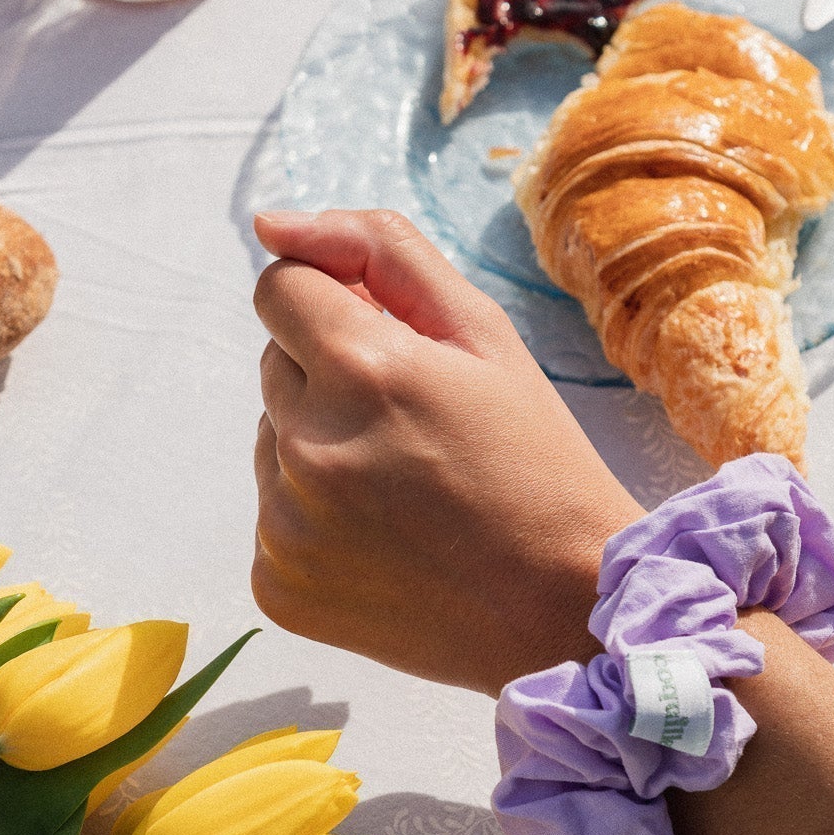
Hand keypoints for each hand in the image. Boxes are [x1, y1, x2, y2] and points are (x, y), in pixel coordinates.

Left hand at [251, 209, 641, 695]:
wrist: (562, 612)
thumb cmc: (535, 461)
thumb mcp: (483, 333)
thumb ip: (379, 251)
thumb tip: (271, 222)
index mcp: (361, 369)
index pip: (279, 287)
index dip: (334, 304)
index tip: (385, 343)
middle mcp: (307, 446)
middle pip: (276, 363)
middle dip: (333, 376)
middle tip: (417, 428)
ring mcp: (284, 525)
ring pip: (272, 439)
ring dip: (321, 445)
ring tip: (407, 489)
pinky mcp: (277, 585)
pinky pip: (273, 518)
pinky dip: (317, 520)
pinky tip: (388, 541)